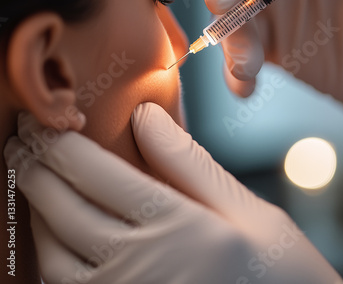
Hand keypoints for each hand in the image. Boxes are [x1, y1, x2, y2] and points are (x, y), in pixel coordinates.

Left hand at [4, 106, 342, 283]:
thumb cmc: (277, 272)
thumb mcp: (245, 209)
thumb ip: (189, 162)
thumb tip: (146, 115)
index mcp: (173, 227)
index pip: (95, 172)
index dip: (59, 142)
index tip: (41, 121)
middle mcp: (137, 268)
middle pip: (61, 208)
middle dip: (34, 167)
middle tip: (22, 141)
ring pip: (51, 254)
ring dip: (36, 212)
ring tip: (35, 181)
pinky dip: (49, 257)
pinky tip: (55, 235)